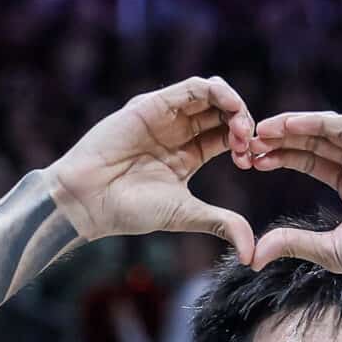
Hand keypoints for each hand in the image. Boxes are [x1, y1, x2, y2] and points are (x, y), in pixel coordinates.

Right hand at [45, 76, 255, 257]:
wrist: (89, 200)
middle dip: (243, 123)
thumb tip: (251, 253)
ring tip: (240, 127)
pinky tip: (228, 107)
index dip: (244, 143)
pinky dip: (216, 92)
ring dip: (233, 105)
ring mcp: (165, 115)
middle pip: (222, 113)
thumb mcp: (186, 214)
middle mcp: (178, 132)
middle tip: (248, 144)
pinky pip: (192, 88)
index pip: (226, 136)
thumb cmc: (131, 210)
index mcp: (189, 155)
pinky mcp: (153, 104)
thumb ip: (220, 223)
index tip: (250, 161)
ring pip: (210, 95)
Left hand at [245, 110, 341, 293]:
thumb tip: (254, 254)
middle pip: (317, 143)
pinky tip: (290, 124)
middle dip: (282, 139)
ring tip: (263, 129)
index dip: (282, 157)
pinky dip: (316, 123)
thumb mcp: (328, 250)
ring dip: (294, 126)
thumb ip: (293, 244)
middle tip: (248, 140)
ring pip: (328, 131)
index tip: (252, 160)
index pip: (313, 161)